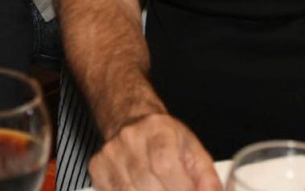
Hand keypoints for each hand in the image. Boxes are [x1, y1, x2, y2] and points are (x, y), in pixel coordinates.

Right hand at [90, 113, 220, 190]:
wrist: (132, 121)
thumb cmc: (166, 139)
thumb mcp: (193, 151)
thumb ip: (207, 180)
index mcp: (158, 130)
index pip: (164, 165)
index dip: (179, 188)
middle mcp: (130, 139)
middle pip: (147, 186)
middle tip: (174, 190)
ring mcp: (111, 154)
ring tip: (159, 187)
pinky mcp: (97, 168)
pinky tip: (141, 188)